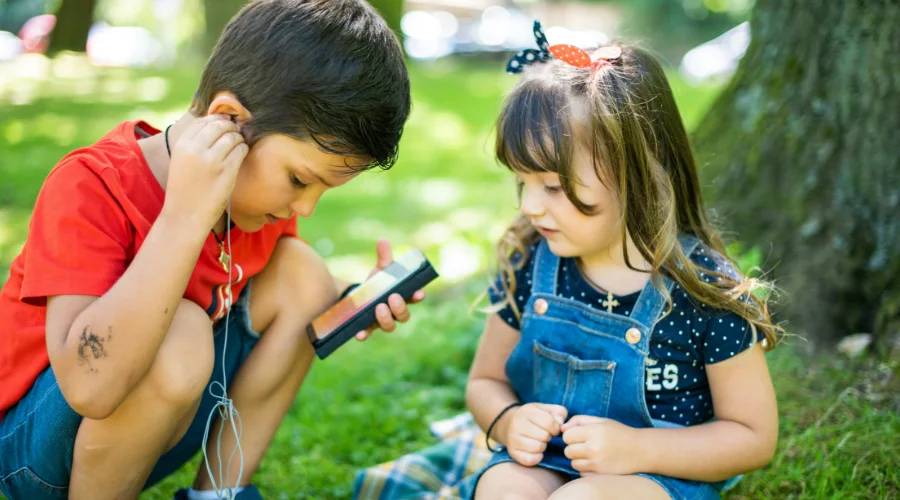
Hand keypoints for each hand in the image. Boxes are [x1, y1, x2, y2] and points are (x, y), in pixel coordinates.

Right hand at [162, 114, 247, 230]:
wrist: (185, 215)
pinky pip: (240, 150)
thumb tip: (215, 124)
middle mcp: (196, 149)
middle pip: (219, 125)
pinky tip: (241, 153)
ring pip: (232, 136)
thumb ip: (194, 144)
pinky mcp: (227, 170)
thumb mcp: (181, 161)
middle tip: (235, 131)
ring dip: (238, 137)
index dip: (216, 119)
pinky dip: (243, 148)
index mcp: (182, 145)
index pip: (203, 121)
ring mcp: (212, 160)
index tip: (224, 123)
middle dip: (230, 126)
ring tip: (238, 143)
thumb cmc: (185, 189)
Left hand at [355, 239, 425, 340]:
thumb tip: (383, 240)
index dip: (418, 296)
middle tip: (393, 297)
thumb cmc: (377, 283)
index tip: (419, 293)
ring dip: (386, 319)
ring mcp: (382, 321)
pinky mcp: (368, 327)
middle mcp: (395, 312)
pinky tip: (360, 334)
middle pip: (404, 316)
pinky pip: (368, 333)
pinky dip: (365, 334)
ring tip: (379, 308)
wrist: (360, 297)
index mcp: (403, 296)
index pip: (414, 298)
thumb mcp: (381, 270)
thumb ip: (384, 257)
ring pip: (390, 326)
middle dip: (400, 308)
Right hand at [501, 403, 567, 466]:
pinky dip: (536, 457)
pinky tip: (536, 451)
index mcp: (526, 412)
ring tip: (539, 441)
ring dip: (543, 446)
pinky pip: (530, 460)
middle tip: (545, 435)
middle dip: (548, 436)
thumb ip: (558, 412)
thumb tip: (560, 424)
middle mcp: (517, 424)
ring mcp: (513, 439)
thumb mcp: (545, 409)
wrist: (509, 423)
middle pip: (544, 436)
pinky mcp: (512, 452)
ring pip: (537, 448)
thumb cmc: (533, 416)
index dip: (556, 427)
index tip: (553, 429)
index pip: (549, 422)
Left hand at [561, 415, 641, 474]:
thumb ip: (579, 420)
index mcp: (594, 431)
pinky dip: (586, 469)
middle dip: (573, 448)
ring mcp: (598, 463)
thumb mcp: (600, 421)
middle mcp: (595, 448)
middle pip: (568, 451)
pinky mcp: (601, 475)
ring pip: (574, 464)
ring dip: (579, 459)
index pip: (567, 436)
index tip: (579, 435)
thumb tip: (562, 428)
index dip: (571, 435)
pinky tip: (596, 463)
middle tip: (585, 445)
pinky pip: (582, 473)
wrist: (641, 450)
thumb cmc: (619, 433)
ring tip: (591, 454)